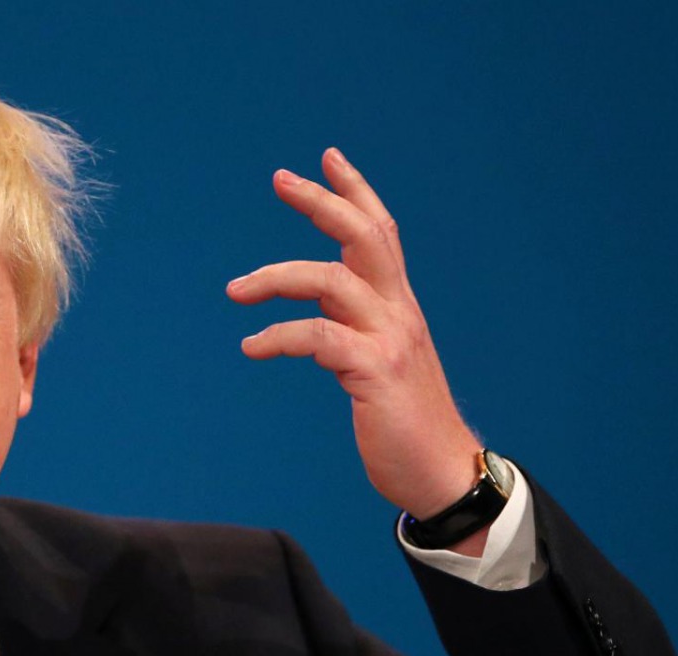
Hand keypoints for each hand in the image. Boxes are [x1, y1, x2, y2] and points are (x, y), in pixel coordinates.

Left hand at [227, 148, 482, 533]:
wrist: (442, 474)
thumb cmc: (405, 424)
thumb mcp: (378, 364)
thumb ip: (352, 332)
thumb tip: (317, 317)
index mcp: (399, 308)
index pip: (380, 234)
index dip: (355, 192)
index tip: (328, 158)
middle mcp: (399, 313)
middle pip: (364, 235)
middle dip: (322, 200)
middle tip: (281, 178)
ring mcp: (390, 338)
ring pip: (330, 279)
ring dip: (275, 278)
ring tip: (235, 291)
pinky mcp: (375, 370)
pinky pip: (316, 337)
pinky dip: (277, 338)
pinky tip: (252, 347)